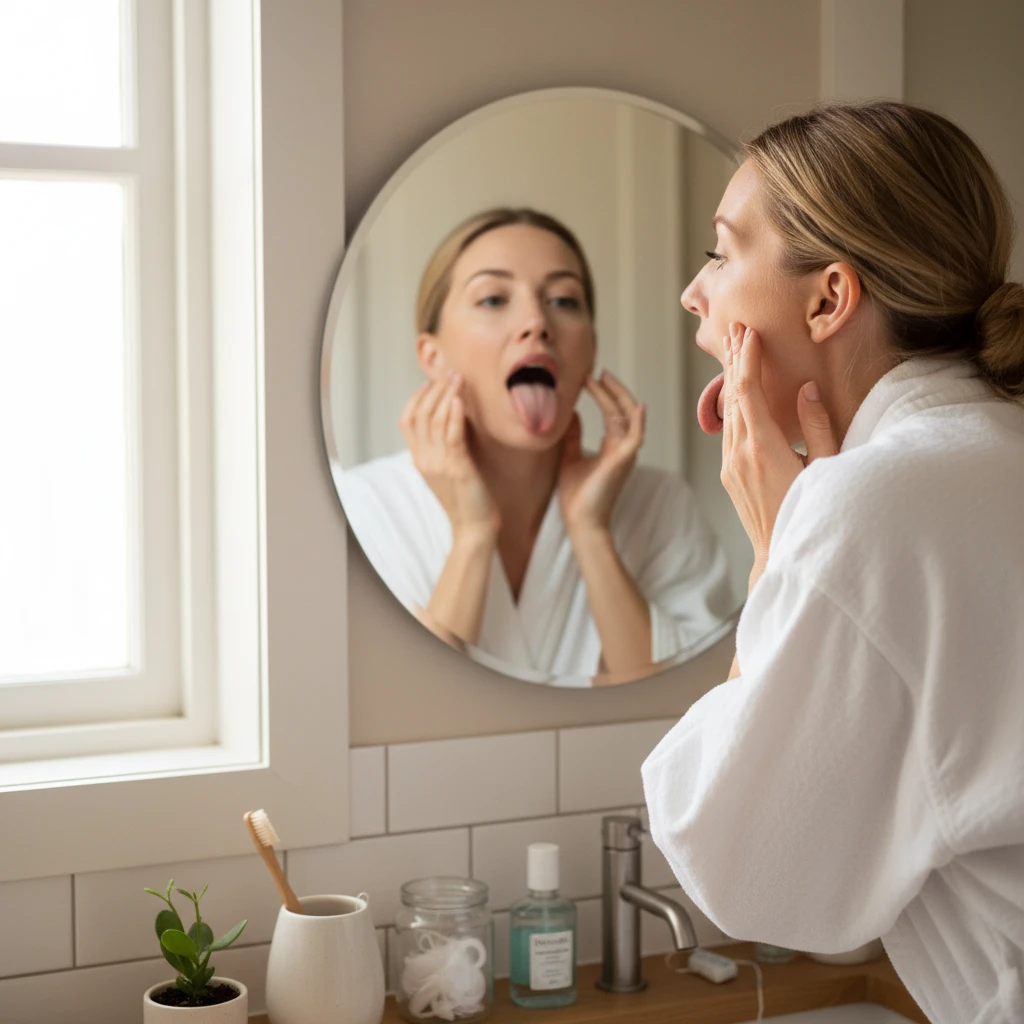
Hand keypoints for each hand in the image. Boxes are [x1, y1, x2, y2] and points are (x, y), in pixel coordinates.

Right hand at [399, 374, 498, 539]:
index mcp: (419, 459)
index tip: (430, 382)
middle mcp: (424, 459)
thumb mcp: (447, 468)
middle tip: (451, 373)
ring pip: (434, 421)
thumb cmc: (467, 497)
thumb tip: (450, 416)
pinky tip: (460, 400)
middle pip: (420, 415)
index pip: (406, 420)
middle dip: (435, 390)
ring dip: (446, 395)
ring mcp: (439, 464)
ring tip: (458, 379)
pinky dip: (454, 415)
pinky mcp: (458, 469)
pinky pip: (452, 436)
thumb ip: (443, 446)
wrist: (474, 527)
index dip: (416, 398)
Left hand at [558, 370, 645, 532]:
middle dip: (612, 390)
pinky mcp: (623, 462)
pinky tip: (637, 406)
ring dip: (618, 397)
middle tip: (599, 372)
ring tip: (604, 379)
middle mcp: (623, 448)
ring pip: (629, 418)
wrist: (580, 522)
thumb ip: (573, 437)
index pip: (612, 414)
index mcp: (612, 448)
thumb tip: (571, 414)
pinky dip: (639, 422)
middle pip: (623, 411)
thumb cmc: (576, 496)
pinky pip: (636, 437)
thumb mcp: (569, 458)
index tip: (588, 378)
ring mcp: (626, 455)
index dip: (603, 395)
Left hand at [720, 322, 837, 578]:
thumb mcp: (826, 468)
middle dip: (735, 360)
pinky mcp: (728, 475)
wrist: (778, 555)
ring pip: (727, 412)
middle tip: (735, 328)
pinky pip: (728, 431)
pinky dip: (732, 405)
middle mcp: (739, 453)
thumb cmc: (810, 512)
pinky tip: (737, 393)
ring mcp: (730, 465)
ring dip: (731, 380)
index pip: (748, 392)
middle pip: (733, 396)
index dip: (747, 359)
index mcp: (762, 447)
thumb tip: (806, 389)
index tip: (749, 332)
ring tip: (735, 350)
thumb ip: (816, 426)